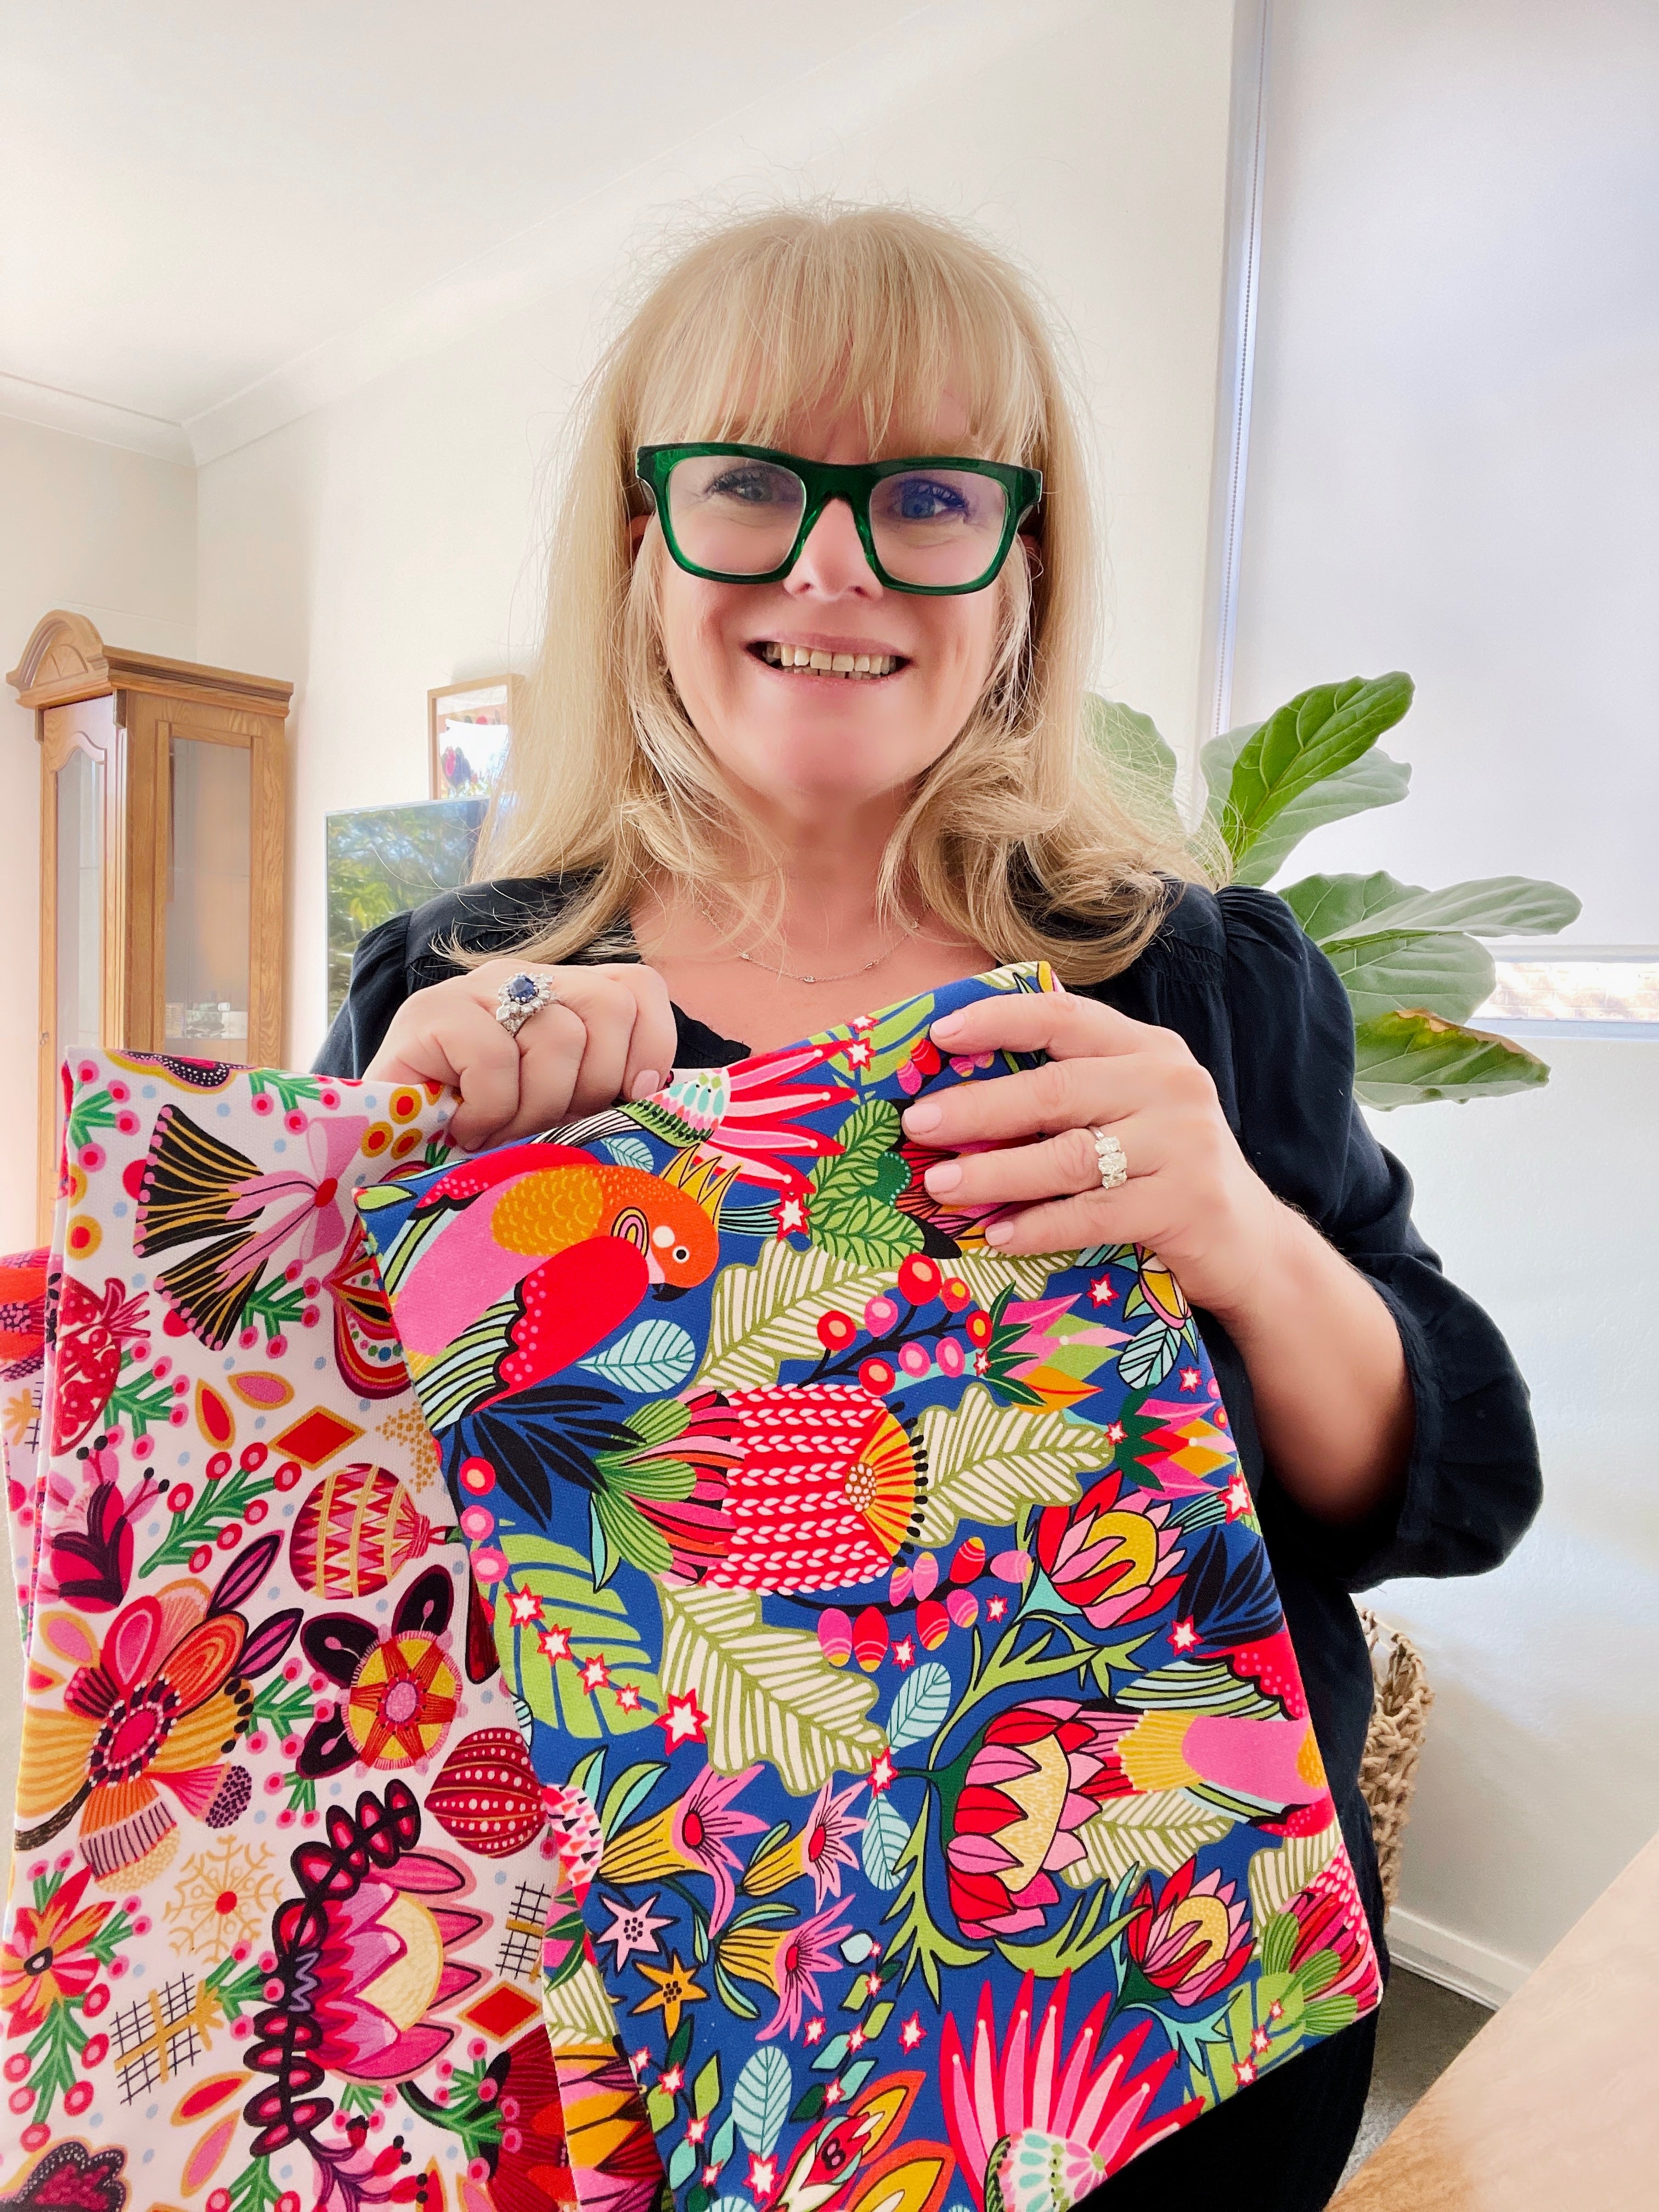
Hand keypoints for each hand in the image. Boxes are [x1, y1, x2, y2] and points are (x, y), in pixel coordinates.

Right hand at [365, 959, 676, 1151]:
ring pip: (559, 1036)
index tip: (632, 1098)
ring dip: (535, 1109)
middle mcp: (522, 977)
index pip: (637, 988)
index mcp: (561, 993)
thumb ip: (603, 1091)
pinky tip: (466, 1128)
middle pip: (608, 1010)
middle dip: (591, 1088)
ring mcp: (473, 989)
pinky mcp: (430, 1013)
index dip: (651, 1046)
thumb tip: (652, 1095)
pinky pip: (496, 1060)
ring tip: (500, 1132)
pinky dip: (490, 1110)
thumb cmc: (479, 1133)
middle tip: (546, 1125)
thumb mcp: (556, 1108)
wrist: (379, 1145)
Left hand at [900, 991, 1289, 1321]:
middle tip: (918, 1123)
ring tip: (941, 1184)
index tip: (938, 1035)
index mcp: (1148, 1049)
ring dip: (996, 1171)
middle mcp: (1169, 1084)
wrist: (1251, 1246)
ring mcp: (1183, 1143)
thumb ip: (1068, 1092)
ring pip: (1069, 1155)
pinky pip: (1094, 1214)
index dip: (997, 1020)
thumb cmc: (1166, 1173)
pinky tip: (996, 1235)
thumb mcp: (1129, 1113)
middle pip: (1057, 1088)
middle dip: (978, 1107)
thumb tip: (956, 1094)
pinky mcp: (1186, 1204)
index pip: (1064, 1017)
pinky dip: (1039, 1225)